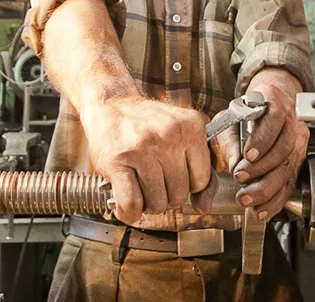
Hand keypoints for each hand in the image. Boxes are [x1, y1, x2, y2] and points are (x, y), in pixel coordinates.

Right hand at [81, 97, 215, 224]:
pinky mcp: (117, 159)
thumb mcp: (182, 135)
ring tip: (138, 186)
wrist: (111, 103)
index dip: (186, 184)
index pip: (202, 181)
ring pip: (157, 203)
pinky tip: (125, 204)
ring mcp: (143, 147)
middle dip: (165, 195)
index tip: (172, 175)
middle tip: (152, 179)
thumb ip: (200, 169)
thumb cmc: (147, 124)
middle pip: (179, 195)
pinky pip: (131, 204)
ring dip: (146, 204)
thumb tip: (203, 207)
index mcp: (192, 126)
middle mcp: (170, 135)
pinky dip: (128, 212)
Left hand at [219, 69, 308, 220]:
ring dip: (267, 187)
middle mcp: (292, 120)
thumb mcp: (229, 117)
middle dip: (261, 168)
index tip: (247, 154)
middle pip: (284, 147)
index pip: (274, 118)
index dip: (262, 138)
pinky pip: (291, 183)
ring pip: (289, 167)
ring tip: (246, 198)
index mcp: (274, 100)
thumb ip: (229, 138)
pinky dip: (276, 199)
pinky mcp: (299, 161)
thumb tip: (233, 163)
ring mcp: (299, 140)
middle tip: (240, 178)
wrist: (265, 108)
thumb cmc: (245, 111)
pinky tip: (262, 209)